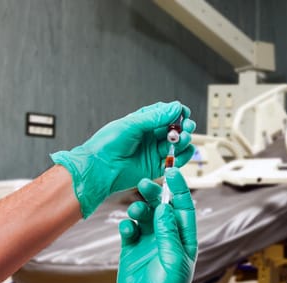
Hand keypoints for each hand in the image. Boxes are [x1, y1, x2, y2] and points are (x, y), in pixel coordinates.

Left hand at [51, 101, 195, 216]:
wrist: (100, 169)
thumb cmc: (107, 144)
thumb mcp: (132, 125)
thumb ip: (155, 117)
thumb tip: (175, 107)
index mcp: (143, 122)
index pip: (166, 114)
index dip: (177, 113)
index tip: (184, 113)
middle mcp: (151, 136)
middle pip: (175, 129)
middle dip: (184, 127)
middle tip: (186, 127)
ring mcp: (155, 151)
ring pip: (177, 144)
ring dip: (183, 141)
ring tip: (181, 140)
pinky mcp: (157, 167)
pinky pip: (175, 160)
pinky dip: (182, 157)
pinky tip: (181, 153)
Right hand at [103, 168, 196, 282]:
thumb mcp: (173, 259)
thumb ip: (168, 232)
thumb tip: (165, 208)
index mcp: (184, 238)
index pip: (183, 208)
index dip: (179, 189)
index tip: (172, 172)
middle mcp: (167, 237)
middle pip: (162, 208)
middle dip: (155, 194)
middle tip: (145, 184)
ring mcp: (149, 242)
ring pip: (145, 216)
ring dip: (140, 209)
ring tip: (136, 211)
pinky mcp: (132, 248)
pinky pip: (130, 230)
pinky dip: (128, 225)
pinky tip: (127, 228)